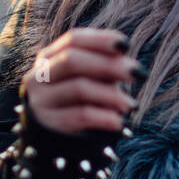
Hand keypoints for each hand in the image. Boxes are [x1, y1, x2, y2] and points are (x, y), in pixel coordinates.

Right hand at [20, 28, 142, 135]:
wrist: (54, 139)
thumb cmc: (80, 100)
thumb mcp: (91, 78)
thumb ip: (106, 66)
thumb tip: (130, 66)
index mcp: (51, 56)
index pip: (73, 39)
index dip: (101, 40)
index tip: (127, 46)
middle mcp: (40, 75)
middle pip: (72, 60)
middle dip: (109, 65)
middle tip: (138, 73)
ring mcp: (41, 99)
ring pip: (78, 88)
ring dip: (111, 95)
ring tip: (131, 104)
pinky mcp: (49, 123)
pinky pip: (80, 116)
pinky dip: (104, 117)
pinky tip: (120, 122)